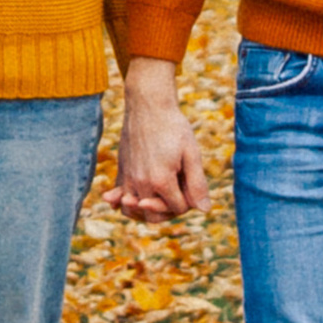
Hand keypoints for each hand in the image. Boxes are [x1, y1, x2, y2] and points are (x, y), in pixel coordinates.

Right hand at [115, 60, 207, 220]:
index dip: (189, 201)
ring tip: (157, 204)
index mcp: (161, 181)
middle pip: (154, 217)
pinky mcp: (121, 171)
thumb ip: (197, 183)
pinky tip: (127, 202)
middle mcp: (140, 183)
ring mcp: (128, 178)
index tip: (192, 184)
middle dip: (169, 212)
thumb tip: (204, 210)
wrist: (148, 105)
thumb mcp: (192, 153)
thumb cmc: (174, 127)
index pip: (178, 209)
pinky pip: (118, 197)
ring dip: (145, 212)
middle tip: (179, 197)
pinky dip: (122, 203)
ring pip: (132, 211)